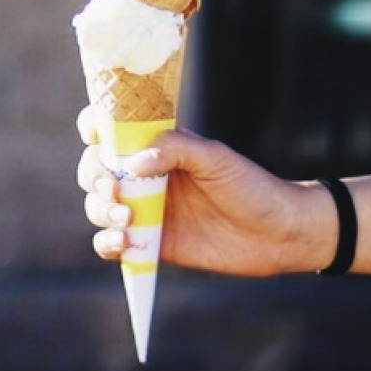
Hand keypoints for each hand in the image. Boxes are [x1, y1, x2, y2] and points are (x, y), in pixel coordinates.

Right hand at [76, 105, 326, 276]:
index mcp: (157, 147)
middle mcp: (144, 176)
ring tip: (126, 219)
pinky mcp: (149, 243)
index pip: (112, 130)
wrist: (278, 234)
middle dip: (95, 177)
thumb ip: (176, 149)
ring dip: (100, 210)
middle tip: (115, 189)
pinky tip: (123, 242)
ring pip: (97, 205)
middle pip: (94, 169)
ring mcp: (144, 209)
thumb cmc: (251, 187)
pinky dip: (107, 243)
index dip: (93, 127)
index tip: (92, 134)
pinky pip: (110, 242)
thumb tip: (134, 161)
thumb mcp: (216, 158)